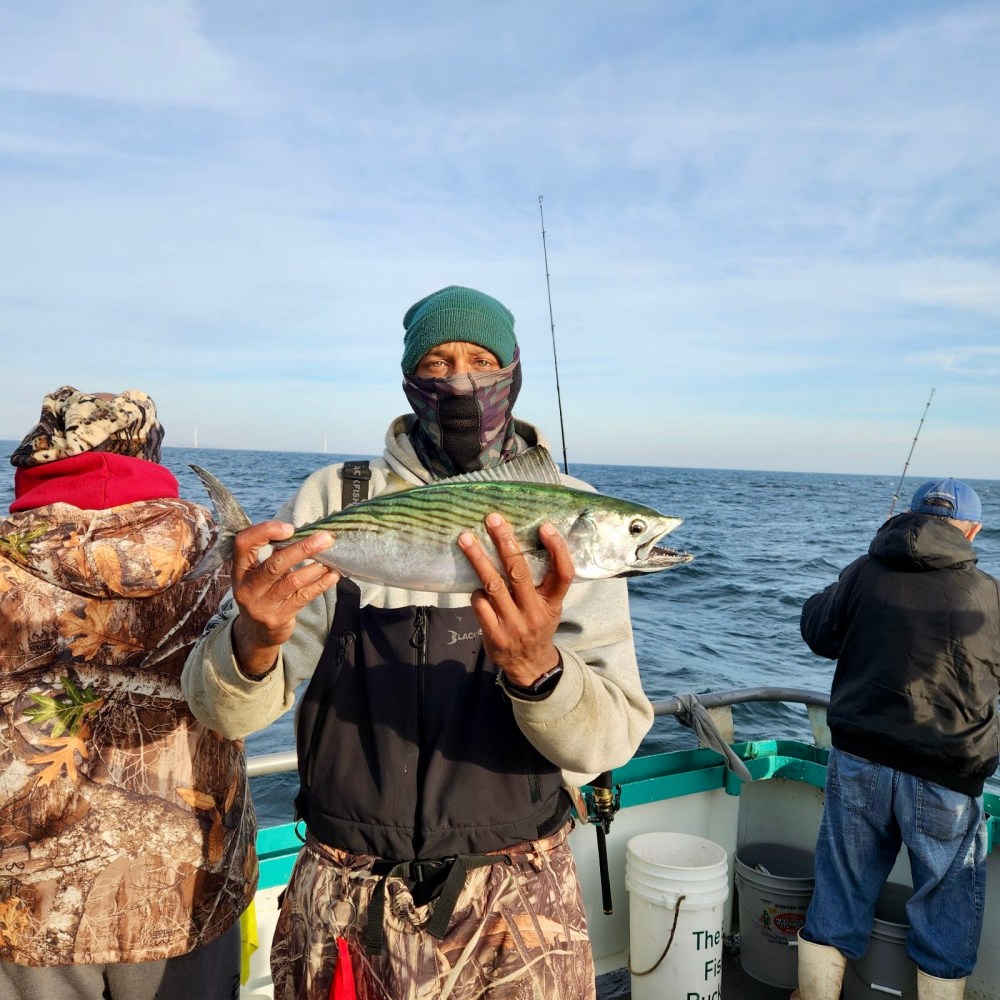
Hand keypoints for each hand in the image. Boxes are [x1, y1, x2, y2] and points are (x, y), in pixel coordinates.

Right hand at [230, 522, 338, 676]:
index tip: (290, 528)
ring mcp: (262, 605)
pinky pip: (304, 597)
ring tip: (331, 557)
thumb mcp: (257, 573)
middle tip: (324, 538)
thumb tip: (305, 533)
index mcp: (239, 569)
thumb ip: (273, 554)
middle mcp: (247, 588)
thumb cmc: (263, 592)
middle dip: (302, 549)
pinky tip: (333, 575)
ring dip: (315, 567)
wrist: (258, 632)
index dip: (265, 531)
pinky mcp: (278, 618)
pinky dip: (321, 584)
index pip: (243, 543)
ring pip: (292, 581)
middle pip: (274, 564)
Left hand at [458, 513, 573, 686]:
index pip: (563, 574)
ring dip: (478, 559)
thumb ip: (541, 582)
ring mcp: (514, 624)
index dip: (557, 549)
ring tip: (466, 539)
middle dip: (505, 542)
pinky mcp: (495, 634)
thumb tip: (520, 543)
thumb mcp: (550, 606)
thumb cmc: (538, 625)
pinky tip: (474, 586)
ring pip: (494, 584)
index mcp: (553, 602)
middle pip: (520, 572)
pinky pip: (480, 604)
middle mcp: (535, 612)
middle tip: (492, 519)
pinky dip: (476, 592)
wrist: (530, 666)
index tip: (545, 526)